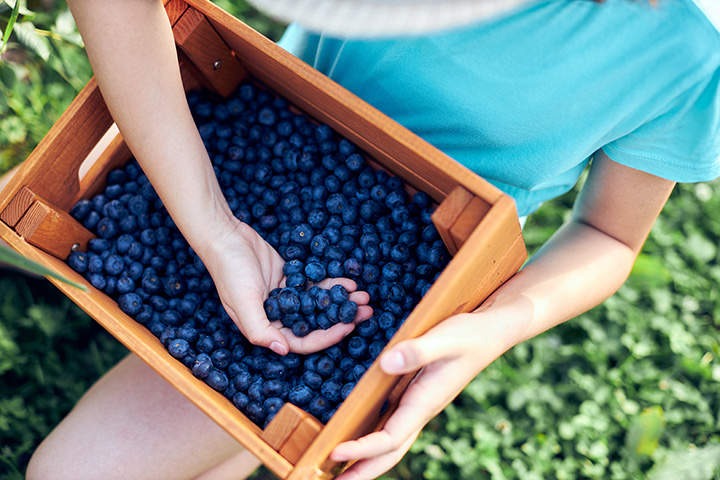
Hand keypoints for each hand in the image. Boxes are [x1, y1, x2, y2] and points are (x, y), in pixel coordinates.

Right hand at [199, 219, 371, 355]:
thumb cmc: (230, 270)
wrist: (225, 236)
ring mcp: (286, 298)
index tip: (349, 326)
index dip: (327, 337)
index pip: (302, 342)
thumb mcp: (242, 301)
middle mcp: (278, 317)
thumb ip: (259, 329)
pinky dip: (333, 285)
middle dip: (342, 319)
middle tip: (366, 311)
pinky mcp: (291, 280)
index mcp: (266, 329)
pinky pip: (316, 286)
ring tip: (364, 296)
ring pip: (320, 305)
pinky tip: (350, 281)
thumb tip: (282, 349)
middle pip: (316, 324)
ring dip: (342, 301)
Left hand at [331, 301, 527, 479]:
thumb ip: (417, 350)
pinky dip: (372, 438)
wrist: (490, 334)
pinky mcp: (416, 397)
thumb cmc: (468, 335)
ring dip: (365, 459)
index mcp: (425, 402)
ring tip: (336, 469)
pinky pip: (391, 425)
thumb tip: (385, 363)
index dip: (362, 449)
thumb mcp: (445, 337)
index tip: (335, 452)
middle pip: (389, 453)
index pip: (389, 438)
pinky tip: (356, 435)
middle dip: (361, 471)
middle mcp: (420, 411)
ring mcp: (419, 407)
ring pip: (390, 443)